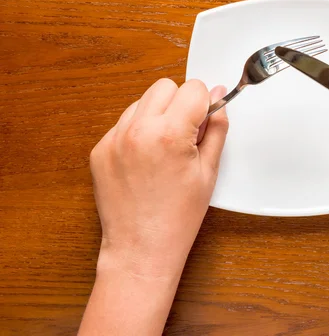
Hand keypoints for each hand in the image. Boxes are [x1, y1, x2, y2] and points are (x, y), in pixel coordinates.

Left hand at [80, 78, 227, 334]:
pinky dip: (138, 131)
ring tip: (164, 149)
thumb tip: (219, 100)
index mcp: (170, 135)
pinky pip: (124, 123)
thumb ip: (216, 129)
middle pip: (165, 87)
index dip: (205, 104)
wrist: (141, 249)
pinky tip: (147, 159)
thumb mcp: (208, 171)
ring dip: (157, 115)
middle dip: (180, 103)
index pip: (193, 88)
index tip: (204, 121)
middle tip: (186, 134)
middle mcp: (138, 131)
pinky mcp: (100, 149)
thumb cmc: (177, 218)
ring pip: (142, 101)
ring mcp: (114, 139)